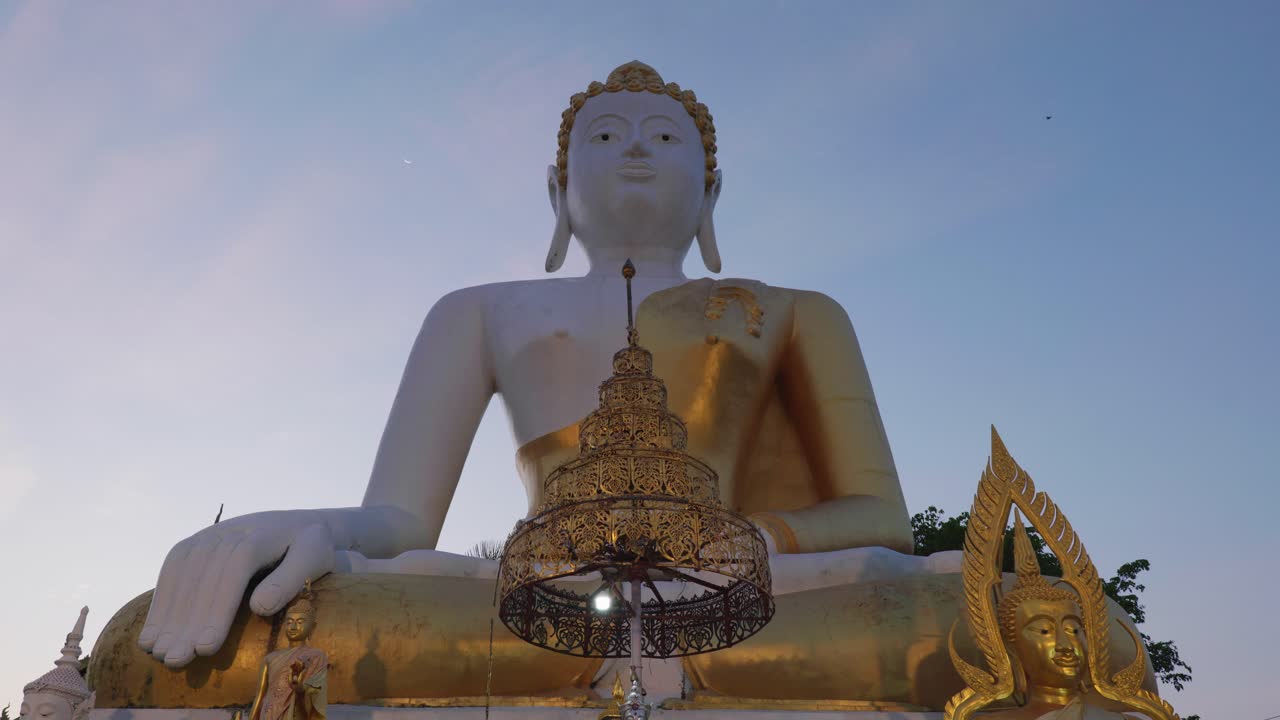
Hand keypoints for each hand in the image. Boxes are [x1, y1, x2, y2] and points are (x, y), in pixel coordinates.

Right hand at [138, 515, 335, 667]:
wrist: (295, 523)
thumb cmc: (309, 548)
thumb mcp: (314, 557)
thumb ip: (290, 579)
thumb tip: (259, 606)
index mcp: (261, 534)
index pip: (235, 570)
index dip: (218, 610)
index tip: (207, 648)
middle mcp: (228, 532)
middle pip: (202, 577)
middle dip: (186, 622)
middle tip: (176, 660)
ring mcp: (207, 536)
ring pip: (181, 576)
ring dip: (166, 616)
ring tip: (158, 653)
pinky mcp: (193, 545)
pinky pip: (171, 572)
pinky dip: (159, 603)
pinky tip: (151, 633)